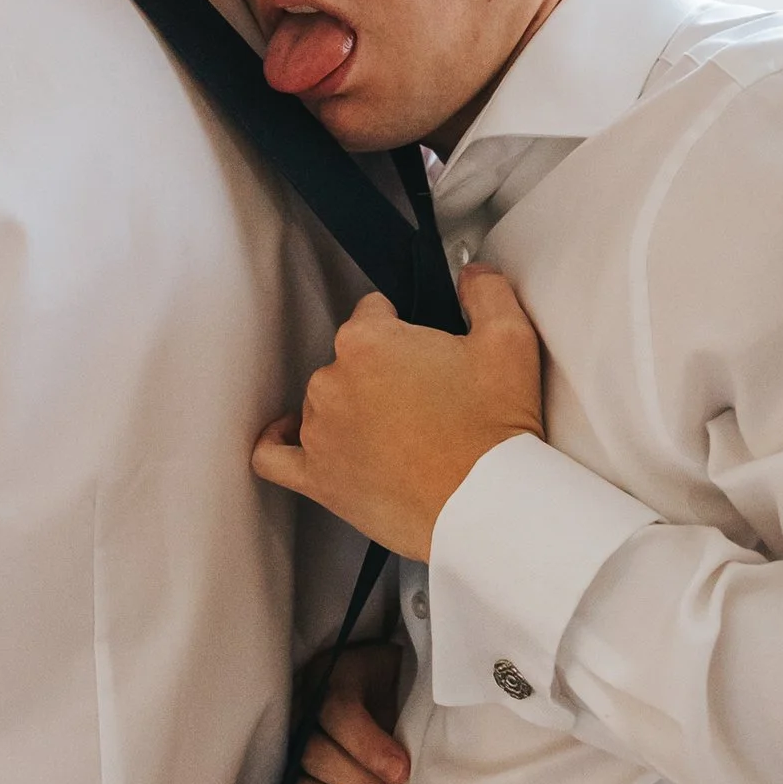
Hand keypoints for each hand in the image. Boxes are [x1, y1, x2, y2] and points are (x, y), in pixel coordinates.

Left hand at [252, 266, 543, 558]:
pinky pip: (274, 456)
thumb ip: (486, 291)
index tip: (426, 351)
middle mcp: (333, 382)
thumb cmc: (492, 432)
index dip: (404, 328)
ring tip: (396, 431)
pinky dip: (280, 442)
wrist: (485, 506)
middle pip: (348, 359)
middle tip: (425, 397)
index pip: (372, 313)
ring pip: (323, 402)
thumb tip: (473, 277)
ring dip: (351, 408)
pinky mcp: (318, 478)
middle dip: (382, 372)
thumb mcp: (508, 341)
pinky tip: (292, 437)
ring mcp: (320, 432)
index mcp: (368, 341)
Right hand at [289, 641, 410, 783]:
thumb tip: (423, 759)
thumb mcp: (406, 683)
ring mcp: (293, 761)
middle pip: (317, 759)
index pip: (338, 713)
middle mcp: (303, 718)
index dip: (369, 748)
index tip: (402, 772)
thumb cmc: (400, 690)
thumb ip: (410, 707)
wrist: (383, 697)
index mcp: (333, 682)